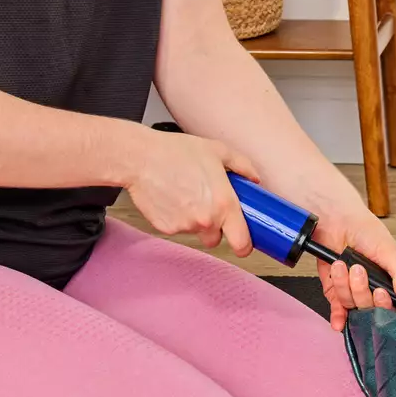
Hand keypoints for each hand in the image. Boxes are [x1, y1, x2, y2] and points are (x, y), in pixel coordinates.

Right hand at [126, 129, 256, 255]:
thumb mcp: (217, 151)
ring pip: (195, 232)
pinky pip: (177, 228)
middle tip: (205, 204)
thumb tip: (255, 179)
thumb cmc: (176, 152)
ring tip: (184, 193)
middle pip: (216, 239)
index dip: (244, 246)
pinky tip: (171, 197)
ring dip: (194, 220)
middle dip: (214, 228)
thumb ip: (242, 166)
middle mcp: (206, 220)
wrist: (140, 158)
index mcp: (224, 204)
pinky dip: (176, 218)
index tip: (243, 244)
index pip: (241, 242)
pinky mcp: (166, 229)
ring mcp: (185, 226)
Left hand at [311, 200, 395, 331]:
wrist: (336, 219)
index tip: (379, 291)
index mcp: (390, 280)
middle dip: (361, 290)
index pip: (392, 305)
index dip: (384, 303)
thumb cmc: (364, 229)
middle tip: (358, 270)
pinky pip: (338, 309)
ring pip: (352, 304)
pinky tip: (339, 321)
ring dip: (344, 286)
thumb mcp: (390, 250)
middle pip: (370, 308)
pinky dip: (338, 316)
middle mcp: (372, 288)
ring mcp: (354, 290)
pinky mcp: (335, 290)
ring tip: (342, 265)